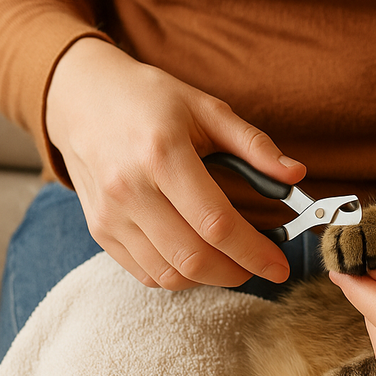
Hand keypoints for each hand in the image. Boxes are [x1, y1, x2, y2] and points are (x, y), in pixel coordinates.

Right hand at [45, 37, 306, 289]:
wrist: (79, 96)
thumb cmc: (149, 100)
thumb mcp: (205, 108)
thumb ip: (254, 144)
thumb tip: (296, 174)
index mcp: (163, 154)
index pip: (215, 223)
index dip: (254, 252)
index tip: (279, 265)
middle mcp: (131, 189)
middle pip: (193, 257)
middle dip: (238, 273)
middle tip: (260, 267)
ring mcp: (110, 214)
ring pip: (169, 274)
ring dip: (210, 279)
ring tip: (232, 263)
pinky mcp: (100, 230)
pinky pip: (146, 274)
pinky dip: (179, 277)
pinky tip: (198, 259)